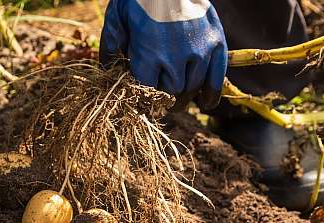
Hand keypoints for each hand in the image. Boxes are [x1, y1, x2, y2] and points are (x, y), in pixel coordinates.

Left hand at [100, 0, 227, 110]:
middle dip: (162, 99)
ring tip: (176, 100)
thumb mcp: (117, 18)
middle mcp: (176, 57)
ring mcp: (199, 50)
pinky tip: (205, 103)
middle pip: (171, 93)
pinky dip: (211, 94)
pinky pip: (216, 77)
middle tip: (158, 101)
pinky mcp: (216, 41)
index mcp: (149, 54)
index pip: (147, 92)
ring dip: (183, 96)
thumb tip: (107, 71)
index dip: (142, 100)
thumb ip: (111, 47)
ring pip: (192, 87)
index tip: (140, 102)